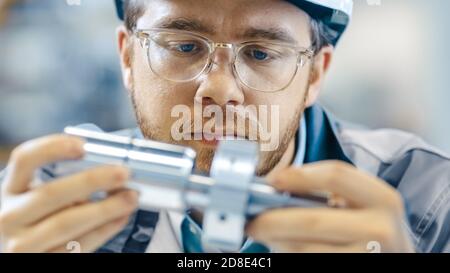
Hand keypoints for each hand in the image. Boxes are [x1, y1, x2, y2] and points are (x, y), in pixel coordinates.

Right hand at [0, 135, 137, 252]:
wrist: (25, 252)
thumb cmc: (40, 218)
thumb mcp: (39, 196)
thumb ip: (65, 182)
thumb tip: (111, 171)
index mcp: (10, 189)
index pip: (25, 159)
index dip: (53, 148)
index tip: (84, 145)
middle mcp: (8, 216)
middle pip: (51, 193)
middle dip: (92, 180)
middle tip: (123, 173)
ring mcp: (21, 244)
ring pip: (66, 222)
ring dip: (105, 208)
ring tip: (130, 198)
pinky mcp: (43, 262)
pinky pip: (77, 246)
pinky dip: (103, 230)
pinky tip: (121, 218)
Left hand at [246, 161, 414, 252]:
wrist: (395, 258)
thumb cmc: (368, 227)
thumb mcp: (361, 204)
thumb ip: (326, 194)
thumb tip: (274, 190)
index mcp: (383, 199)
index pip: (336, 175)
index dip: (299, 175)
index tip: (272, 180)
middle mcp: (381, 230)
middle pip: (313, 220)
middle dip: (274, 220)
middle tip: (252, 222)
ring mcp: (371, 258)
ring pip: (307, 251)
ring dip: (278, 243)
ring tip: (266, 237)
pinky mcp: (357, 271)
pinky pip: (311, 263)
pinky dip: (290, 256)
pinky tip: (283, 249)